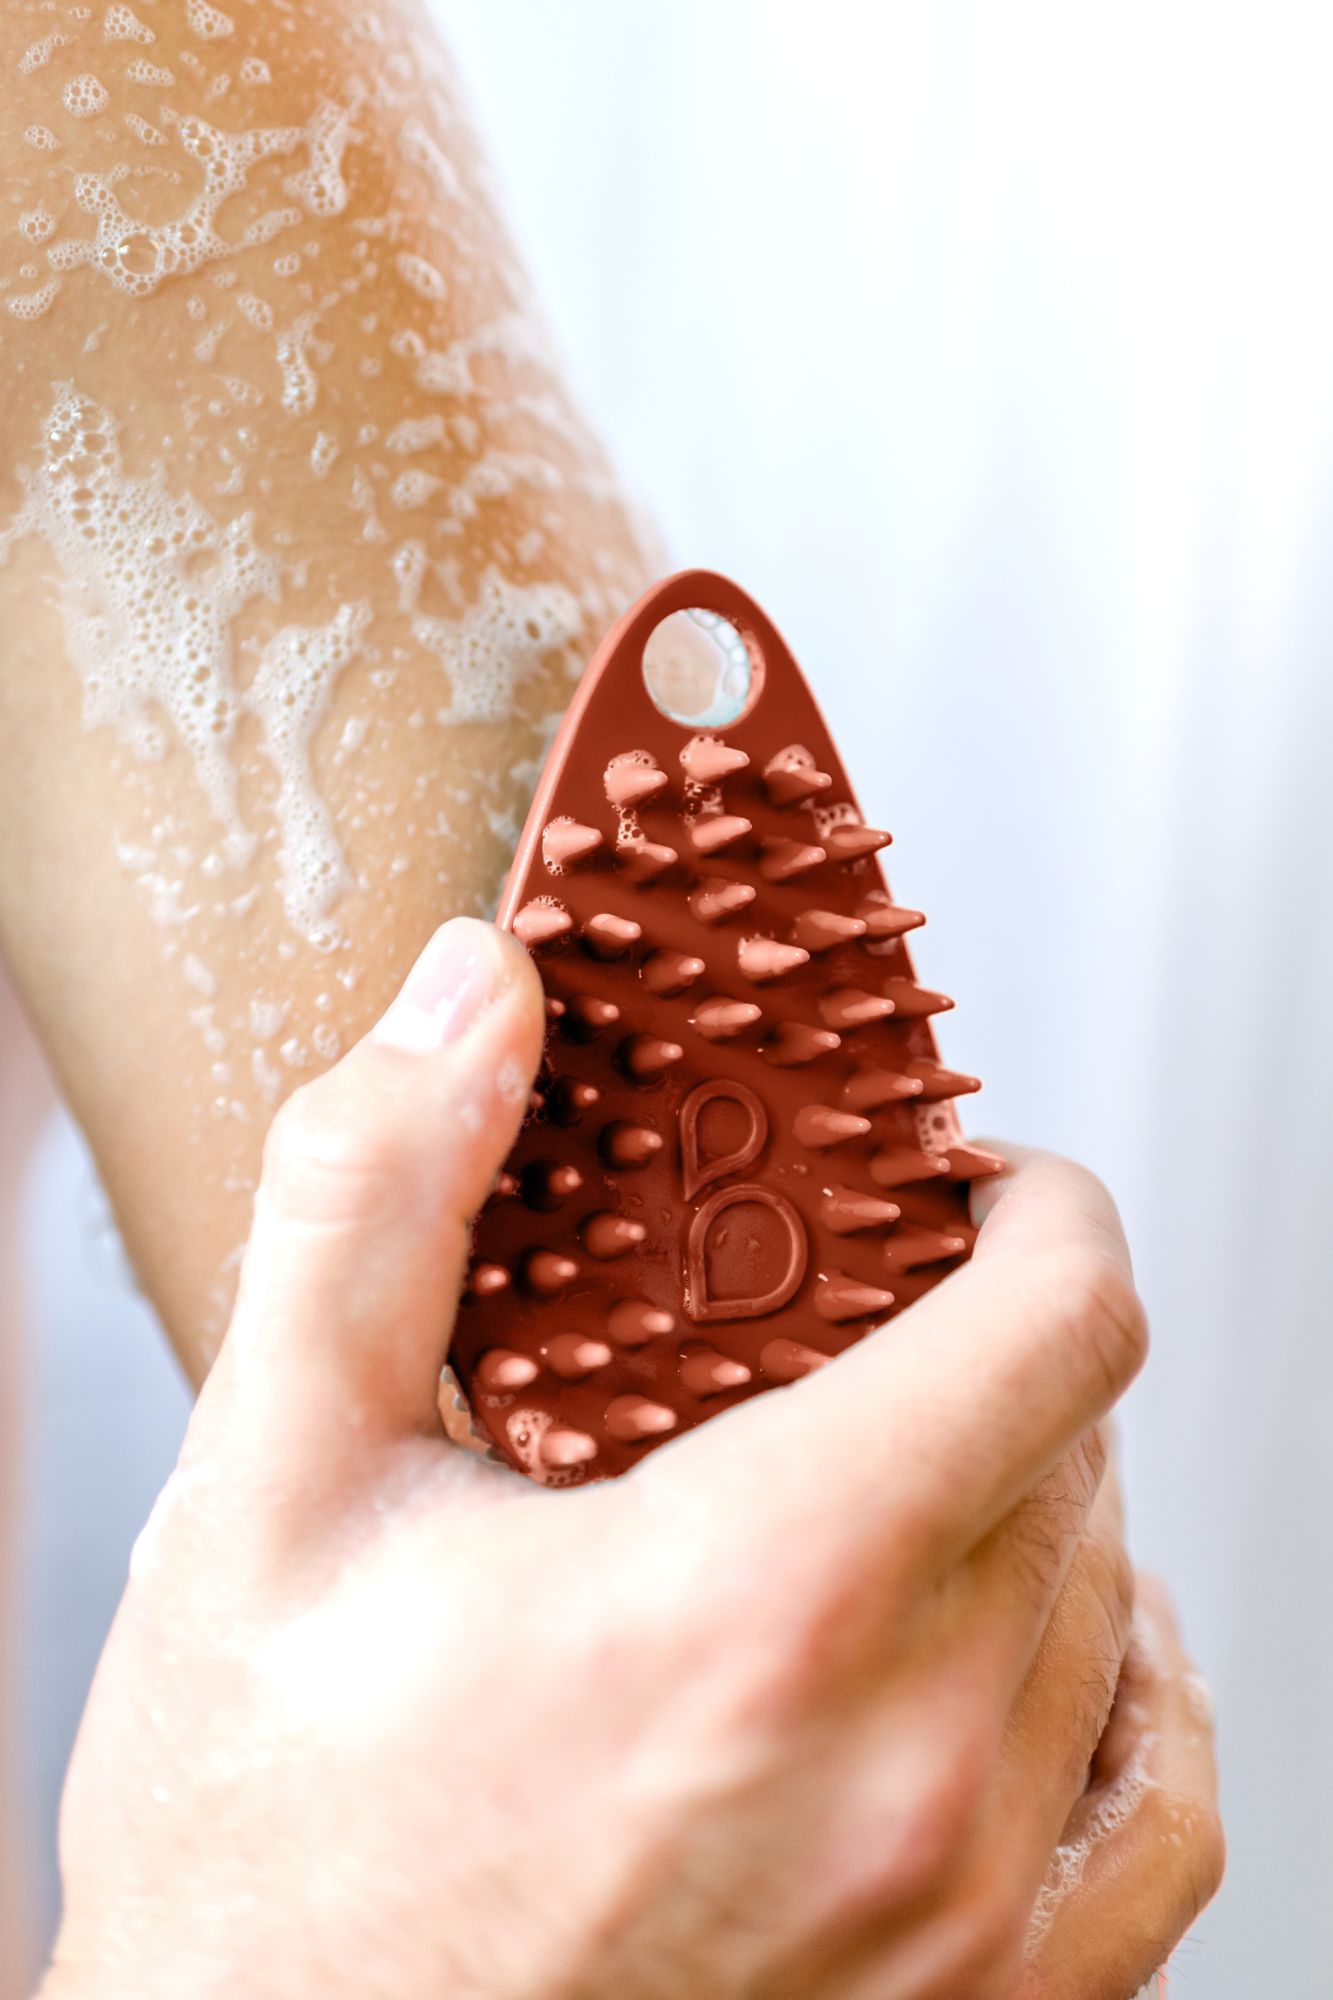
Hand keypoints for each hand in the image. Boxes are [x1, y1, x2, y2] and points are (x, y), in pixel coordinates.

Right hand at [43, 918, 1220, 1999]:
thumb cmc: (258, 1855)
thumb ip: (374, 1206)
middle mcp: (906, 1778)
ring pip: (1120, 1612)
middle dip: (994, 1344)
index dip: (1040, 1213)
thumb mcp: (265, 1493)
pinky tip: (1040, 1656)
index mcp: (757, 1606)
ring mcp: (963, 1931)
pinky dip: (1128, 1694)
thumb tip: (474, 997)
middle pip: (1082, 1454)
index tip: (969, 1187)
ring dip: (1046, 1498)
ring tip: (919, 1461)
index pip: (1059, 1327)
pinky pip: (1163, 1820)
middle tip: (870, 1319)